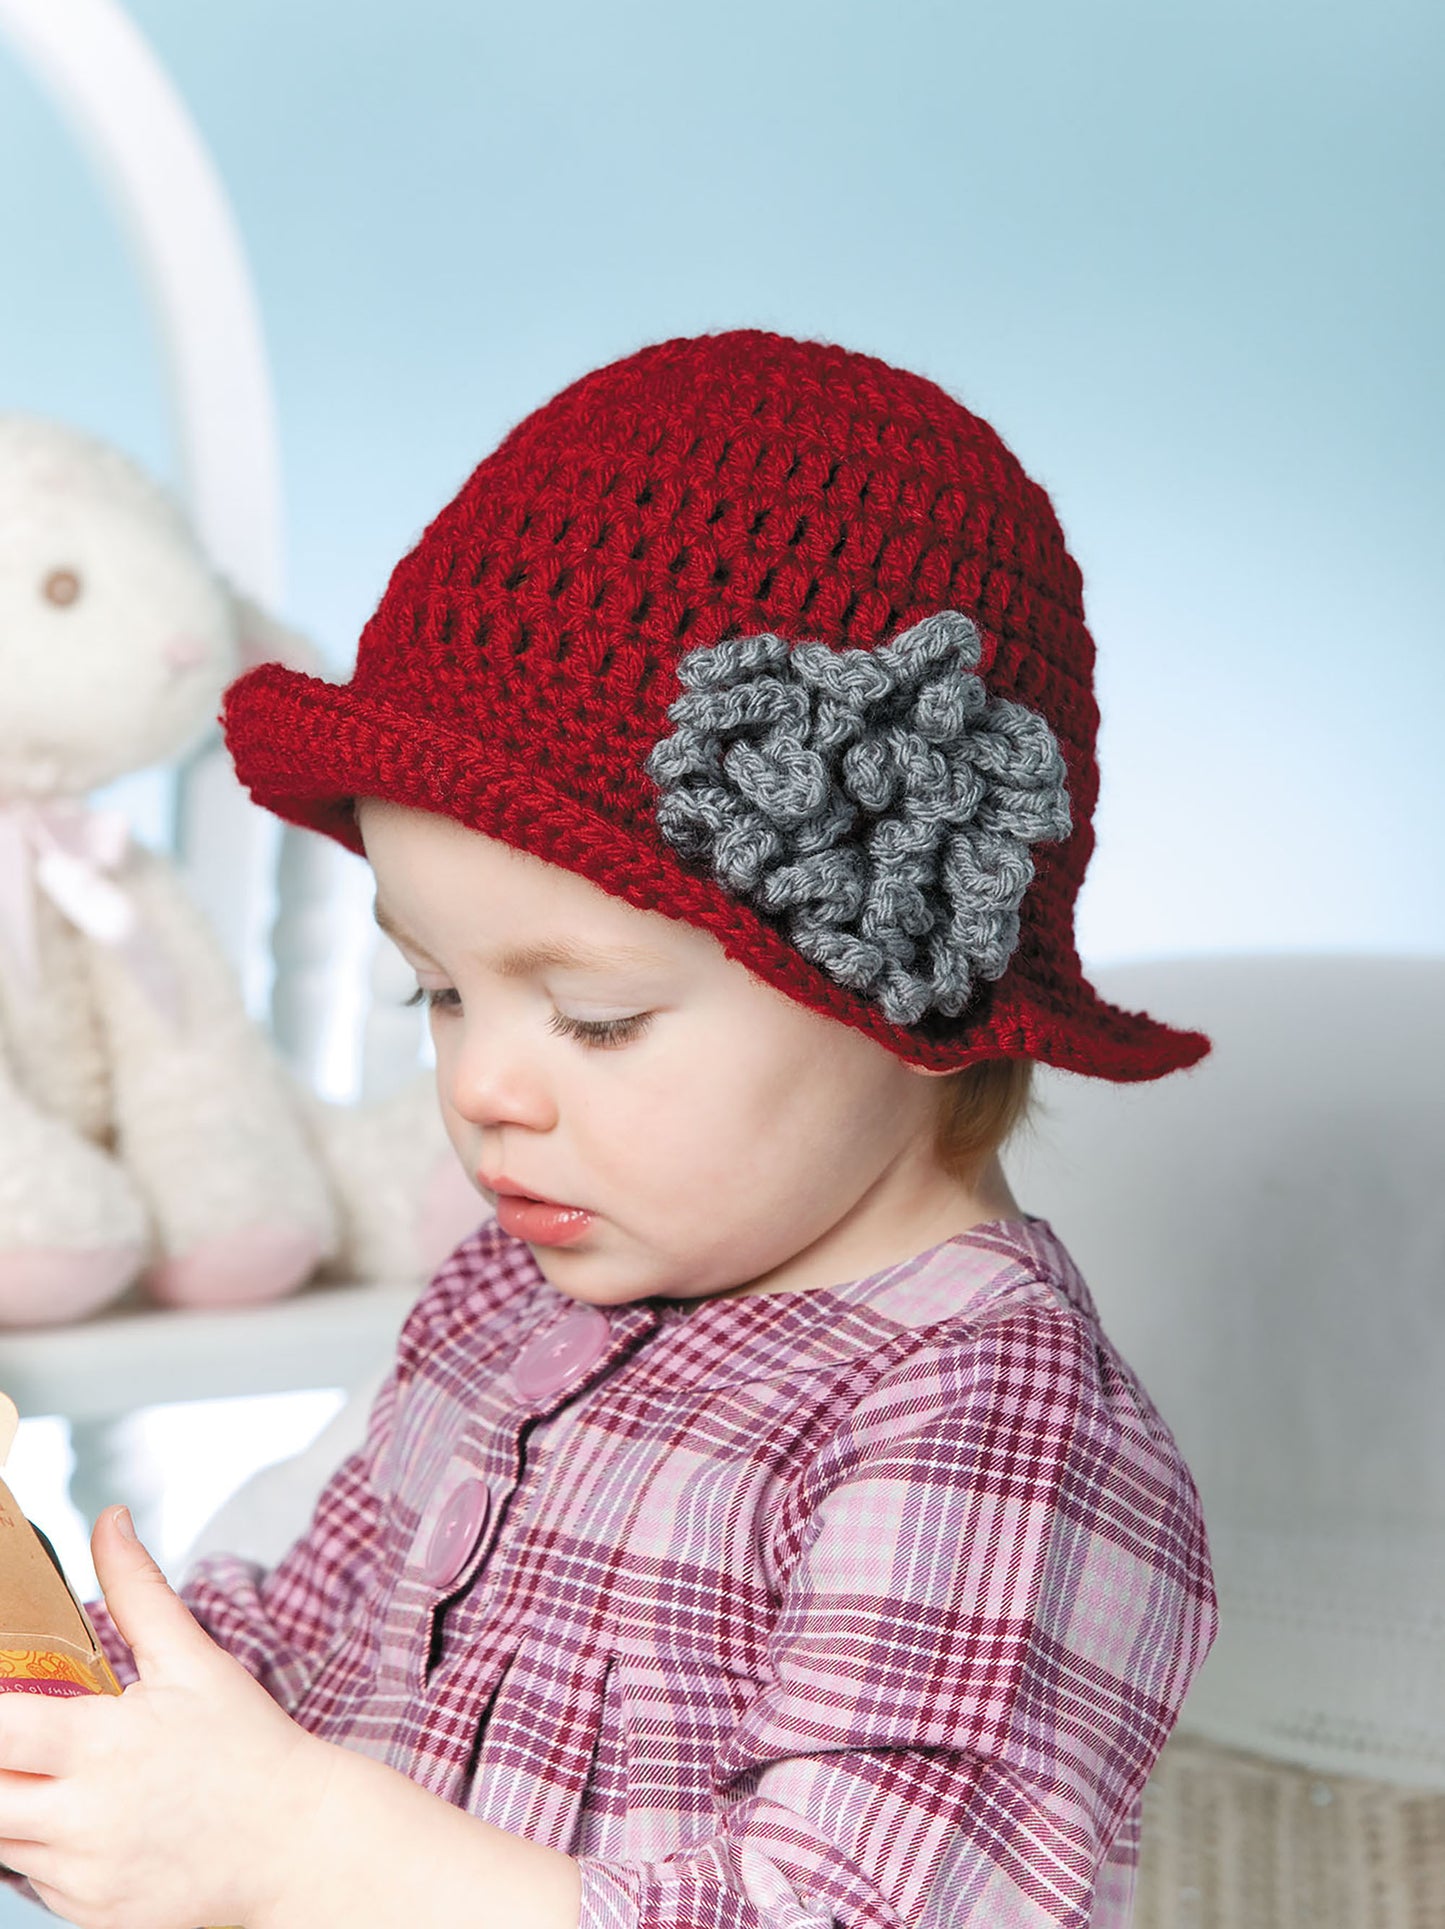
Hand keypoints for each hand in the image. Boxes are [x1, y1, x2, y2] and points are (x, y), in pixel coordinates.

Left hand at [0, 1505, 333, 1928]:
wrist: (299, 1842)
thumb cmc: (248, 1743)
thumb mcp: (194, 1660)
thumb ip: (137, 1591)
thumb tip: (108, 1520)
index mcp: (103, 1746)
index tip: (5, 1701)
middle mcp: (83, 1819)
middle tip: (22, 1740)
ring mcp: (85, 1878)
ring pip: (1, 1841)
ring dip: (15, 1804)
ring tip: (61, 1773)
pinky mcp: (93, 1919)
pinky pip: (36, 1882)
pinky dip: (43, 1850)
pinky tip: (89, 1819)